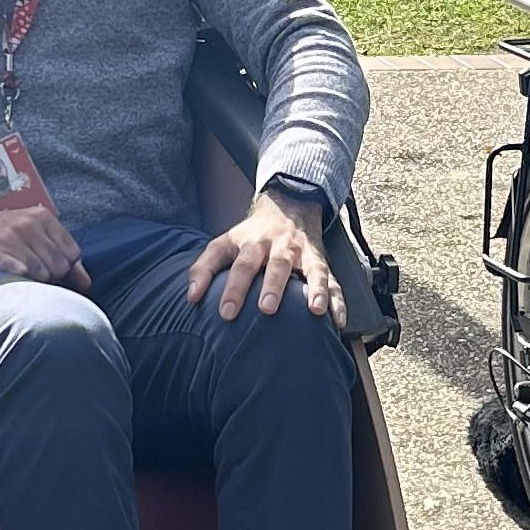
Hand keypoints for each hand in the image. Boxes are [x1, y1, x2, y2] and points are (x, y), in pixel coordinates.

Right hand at [0, 198, 90, 288]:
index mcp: (42, 217)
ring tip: (21, 276)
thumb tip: (86, 283)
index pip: (73, 253)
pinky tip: (13, 279)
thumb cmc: (1, 233)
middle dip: (52, 277)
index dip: (65, 267)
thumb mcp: (33, 233)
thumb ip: (62, 254)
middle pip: (60, 266)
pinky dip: (22, 283)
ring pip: (43, 275)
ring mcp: (11, 239)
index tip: (51, 269)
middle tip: (34, 274)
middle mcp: (28, 225)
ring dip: (36, 283)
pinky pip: (23, 277)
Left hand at [186, 189, 343, 325]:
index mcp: (253, 243)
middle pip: (278, 265)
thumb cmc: (250, 236)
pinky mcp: (321, 263)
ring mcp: (304, 254)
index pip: (242, 265)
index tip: (226, 313)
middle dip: (273, 286)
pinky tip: (338, 322)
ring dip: (315, 289)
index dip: (234, 288)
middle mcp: (280, 247)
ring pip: (312, 269)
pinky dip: (338, 301)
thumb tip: (191, 298)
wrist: (288, 207)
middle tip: (266, 310)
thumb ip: (203, 269)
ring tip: (315, 311)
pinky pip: (334, 281)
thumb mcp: (224, 244)